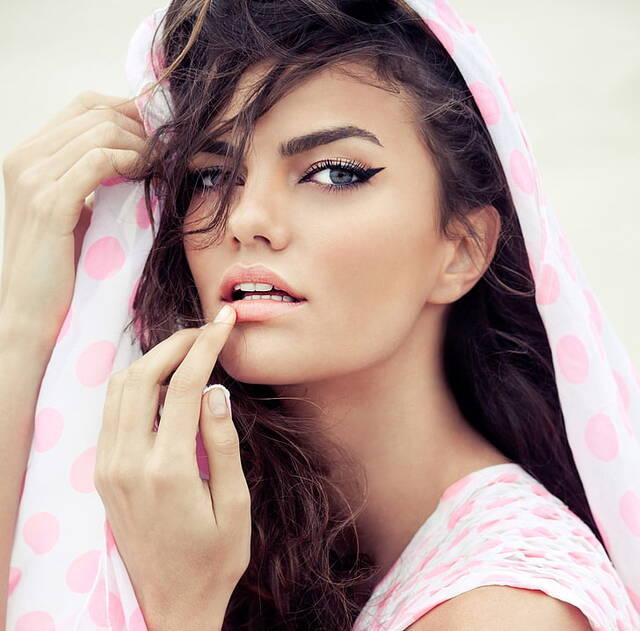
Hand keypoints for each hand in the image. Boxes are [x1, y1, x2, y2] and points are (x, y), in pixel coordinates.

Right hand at [0, 90, 148, 350]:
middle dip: (142, 127)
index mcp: (30, 154)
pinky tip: (148, 174)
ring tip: (165, 164)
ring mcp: (32, 178)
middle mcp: (25, 158)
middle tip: (171, 149)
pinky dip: (130, 161)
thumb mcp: (77, 209)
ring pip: (100, 132)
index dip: (129, 110)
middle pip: (96, 112)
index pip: (85, 106)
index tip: (162, 130)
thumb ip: (94, 177)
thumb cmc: (61, 264)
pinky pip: (97, 161)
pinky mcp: (48, 203)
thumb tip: (138, 154)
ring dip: (142, 145)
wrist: (32, 311)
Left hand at [94, 304, 250, 629]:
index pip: (184, 386)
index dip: (206, 346)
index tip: (223, 322)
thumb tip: (215, 390)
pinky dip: (136, 383)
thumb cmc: (215, 559)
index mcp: (169, 470)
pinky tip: (162, 380)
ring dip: (153, 358)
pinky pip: (113, 411)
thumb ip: (223, 444)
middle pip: (144, 376)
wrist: (172, 603)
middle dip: (176, 343)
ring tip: (187, 348)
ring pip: (121, 389)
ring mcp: (109, 467)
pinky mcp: (104, 473)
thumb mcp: (235, 505)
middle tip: (206, 329)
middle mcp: (129, 463)